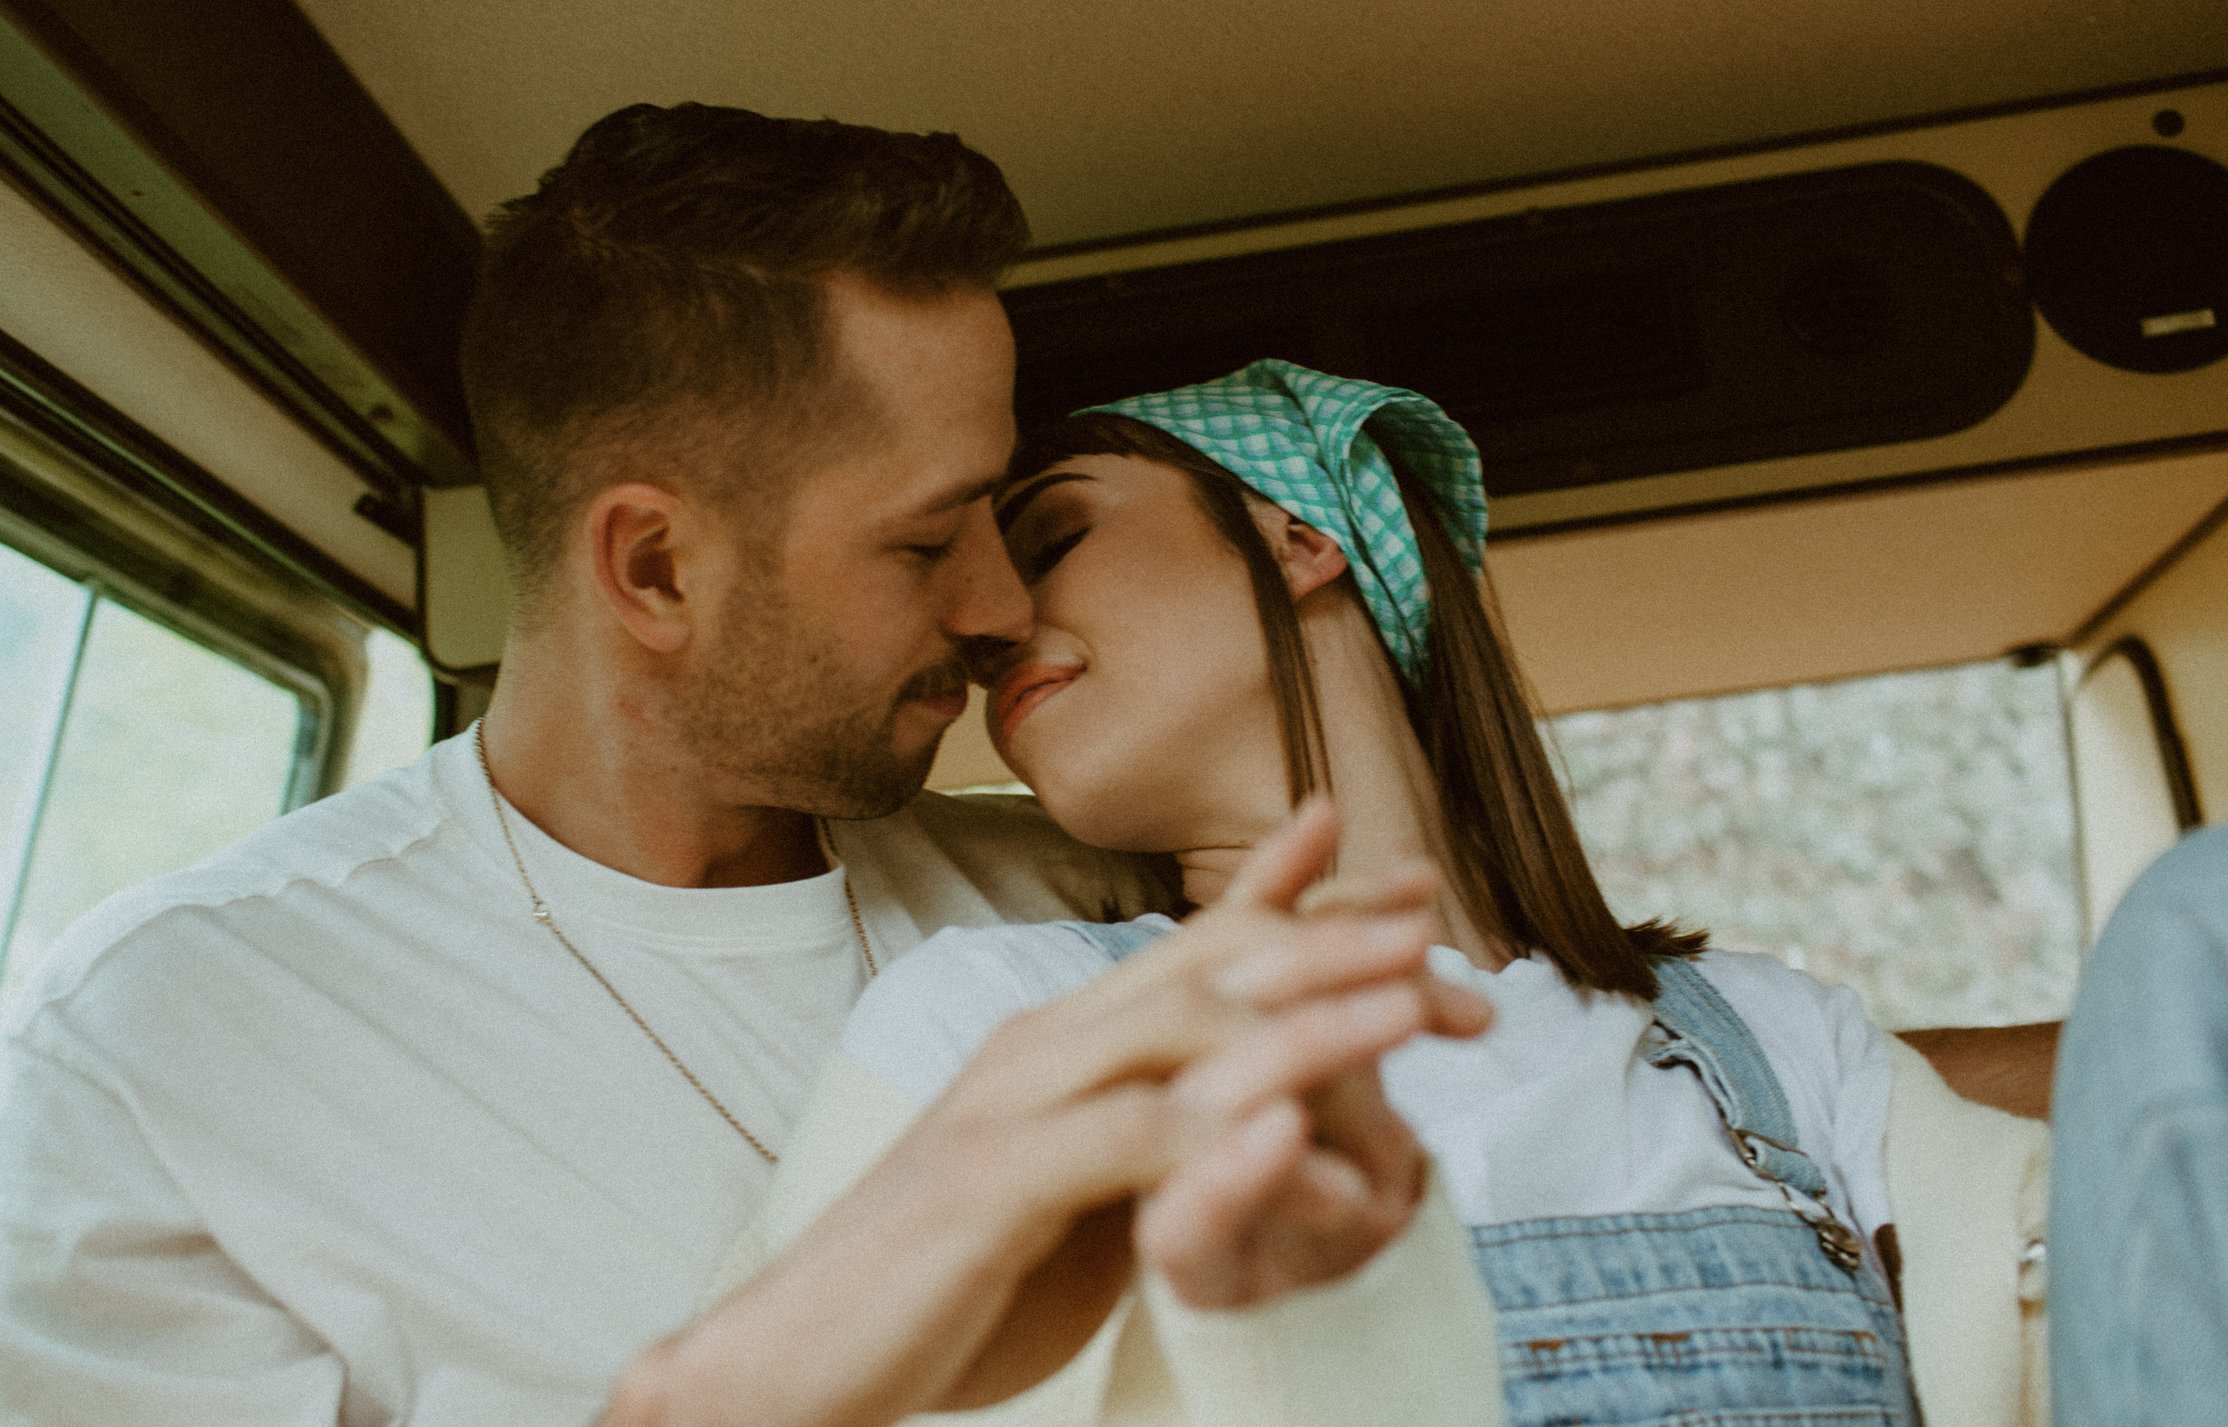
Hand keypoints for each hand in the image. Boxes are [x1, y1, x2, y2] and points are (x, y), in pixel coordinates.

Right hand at [604, 799, 1487, 1426]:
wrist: (794, 1354)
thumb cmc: (934, 1278)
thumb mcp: (1065, 1192)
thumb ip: (1140, 1138)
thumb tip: (1225, 1122)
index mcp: (1054, 1042)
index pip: (1194, 945)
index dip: (1301, 905)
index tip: (1401, 882)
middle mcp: (1037, 1045)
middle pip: (1208, 963)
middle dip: (1333, 936)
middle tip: (1440, 919)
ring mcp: (1010, 1104)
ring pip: (1183, 1030)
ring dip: (1311, 1013)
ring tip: (1417, 1001)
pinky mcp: (993, 1181)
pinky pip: (1128, 1142)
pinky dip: (1222, 1134)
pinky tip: (1301, 1135)